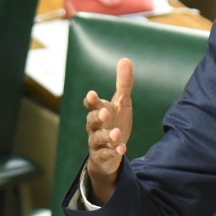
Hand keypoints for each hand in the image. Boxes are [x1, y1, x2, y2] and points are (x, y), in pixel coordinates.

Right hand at [84, 58, 134, 203]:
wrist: (111, 151)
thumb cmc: (115, 122)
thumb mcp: (122, 103)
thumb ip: (124, 84)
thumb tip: (125, 59)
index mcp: (98, 111)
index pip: (91, 105)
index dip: (91, 100)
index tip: (93, 95)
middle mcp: (94, 126)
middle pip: (91, 121)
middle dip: (97, 117)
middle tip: (105, 113)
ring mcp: (97, 142)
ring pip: (97, 138)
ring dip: (106, 136)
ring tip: (117, 134)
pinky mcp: (102, 155)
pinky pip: (105, 154)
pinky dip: (113, 152)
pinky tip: (122, 149)